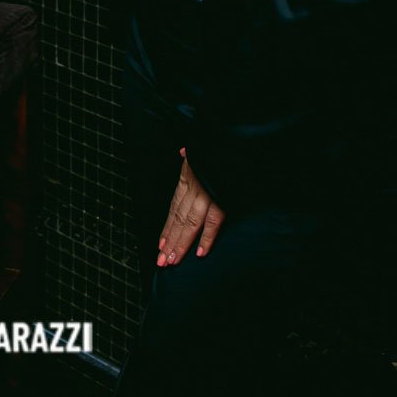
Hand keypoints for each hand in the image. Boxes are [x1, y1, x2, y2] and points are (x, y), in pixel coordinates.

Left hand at [157, 148, 223, 266]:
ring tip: (172, 261)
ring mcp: (206, 192)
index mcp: (189, 176)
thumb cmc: (220, 142)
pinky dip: (206, 238)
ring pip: (190, 223)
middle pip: (178, 219)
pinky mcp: (222, 196)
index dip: (167, 227)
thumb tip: (182, 152)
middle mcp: (194, 186)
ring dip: (181, 244)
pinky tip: (199, 253)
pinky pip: (213, 221)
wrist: (236, 135)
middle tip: (161, 261)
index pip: (174, 207)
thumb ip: (192, 155)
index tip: (160, 244)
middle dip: (170, 241)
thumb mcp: (201, 146)